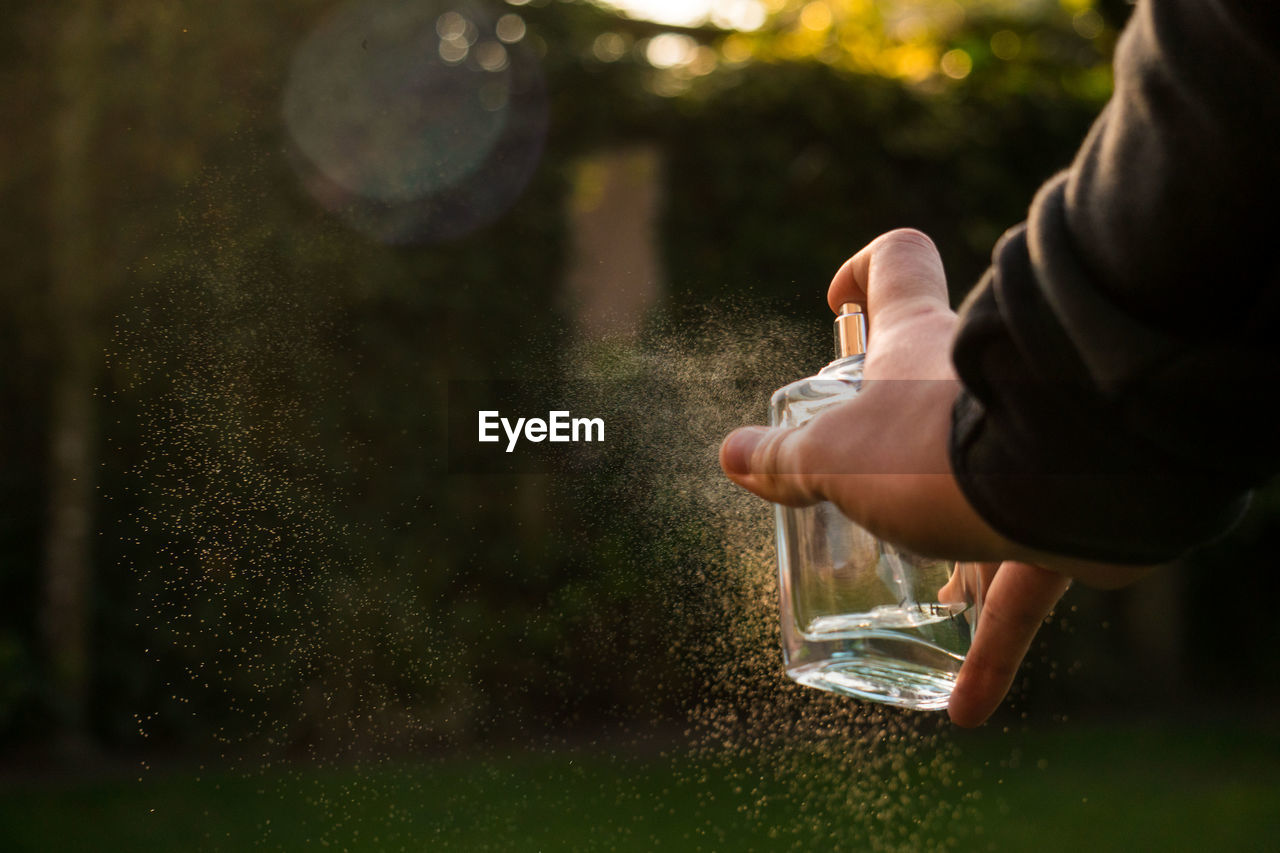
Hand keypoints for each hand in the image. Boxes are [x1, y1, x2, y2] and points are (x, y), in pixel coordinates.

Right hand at [719, 229, 1152, 725]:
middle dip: (894, 435)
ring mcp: (1024, 448)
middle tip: (856, 483)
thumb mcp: (833, 455)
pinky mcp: (1063, 517)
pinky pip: (1020, 591)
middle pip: (933, 387)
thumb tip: (728, 455)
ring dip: (954, 550)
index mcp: (912, 346)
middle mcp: (970, 387)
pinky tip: (966, 708)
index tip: (835, 305)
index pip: (894, 262)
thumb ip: (783, 459)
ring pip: (982, 492)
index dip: (861, 272)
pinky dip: (993, 646)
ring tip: (922, 603)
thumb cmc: (929, 445)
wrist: (1068, 482)